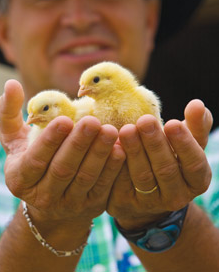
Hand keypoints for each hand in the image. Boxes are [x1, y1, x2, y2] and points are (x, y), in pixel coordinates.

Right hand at [0, 79, 124, 227]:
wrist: (50, 199)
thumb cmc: (30, 158)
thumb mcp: (13, 139)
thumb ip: (8, 112)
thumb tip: (11, 83)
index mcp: (20, 178)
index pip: (35, 160)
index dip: (50, 141)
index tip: (65, 120)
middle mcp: (42, 196)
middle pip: (62, 169)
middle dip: (78, 145)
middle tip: (92, 121)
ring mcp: (68, 203)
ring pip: (85, 178)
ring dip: (99, 154)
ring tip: (110, 130)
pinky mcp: (90, 206)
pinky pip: (103, 187)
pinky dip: (112, 169)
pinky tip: (120, 149)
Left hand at [107, 99, 211, 228]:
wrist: (147, 193)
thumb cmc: (171, 157)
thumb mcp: (187, 144)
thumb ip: (196, 125)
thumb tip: (198, 104)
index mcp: (197, 180)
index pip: (194, 164)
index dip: (184, 144)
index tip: (172, 123)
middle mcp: (177, 196)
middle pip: (166, 170)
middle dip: (155, 144)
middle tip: (144, 121)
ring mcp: (151, 203)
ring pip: (143, 177)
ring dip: (134, 152)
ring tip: (127, 130)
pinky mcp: (126, 204)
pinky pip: (120, 184)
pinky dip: (116, 165)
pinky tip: (111, 146)